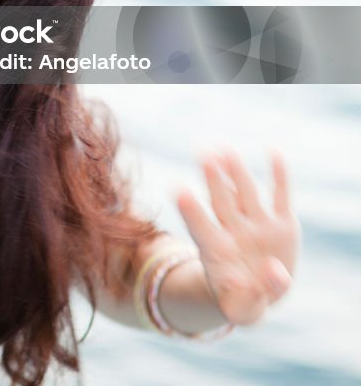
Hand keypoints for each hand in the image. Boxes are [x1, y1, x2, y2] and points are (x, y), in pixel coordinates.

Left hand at [175, 148, 301, 325]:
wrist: (259, 292)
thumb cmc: (243, 302)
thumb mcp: (244, 311)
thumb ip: (253, 298)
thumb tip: (275, 272)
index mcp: (217, 251)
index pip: (200, 226)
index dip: (190, 210)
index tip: (177, 187)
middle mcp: (234, 231)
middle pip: (220, 200)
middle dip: (213, 178)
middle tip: (203, 153)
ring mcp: (258, 225)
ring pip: (245, 191)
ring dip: (236, 169)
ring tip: (226, 147)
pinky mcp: (281, 223)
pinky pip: (280, 196)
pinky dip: (279, 175)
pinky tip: (274, 151)